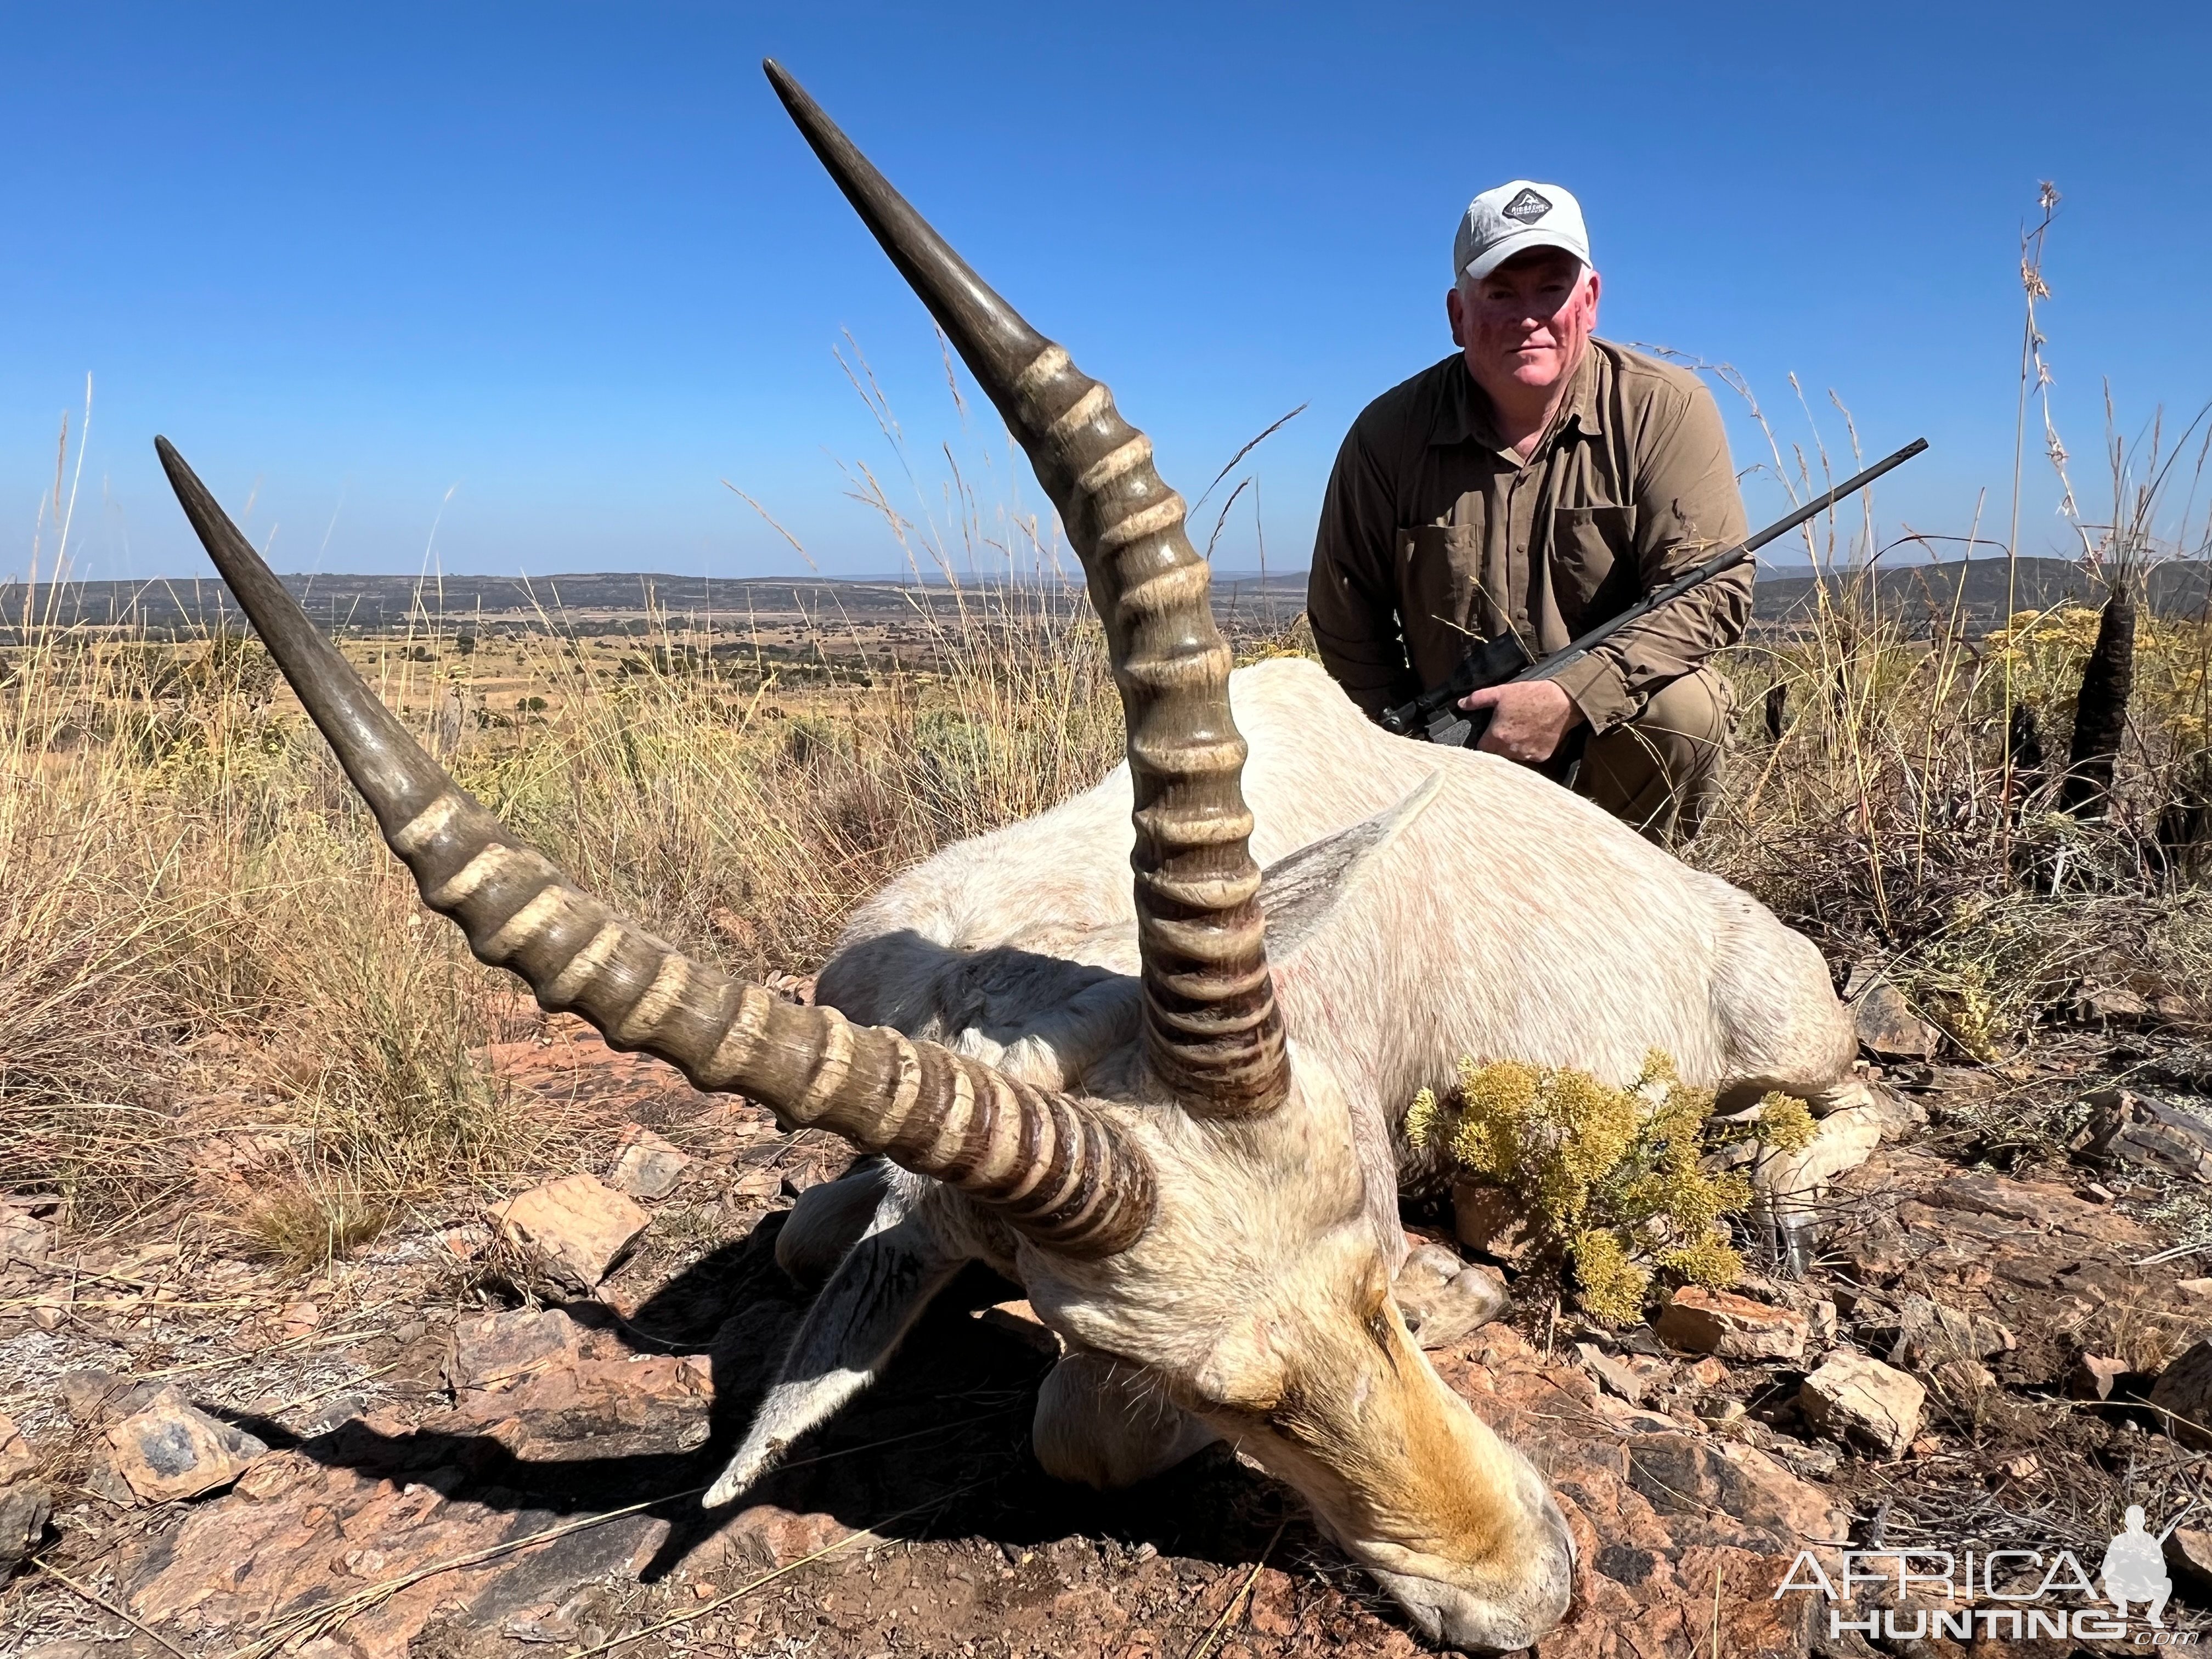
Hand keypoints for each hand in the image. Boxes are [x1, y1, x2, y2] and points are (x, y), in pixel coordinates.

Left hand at [1462, 679, 1577, 762]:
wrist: (1563, 701)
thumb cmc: (1532, 695)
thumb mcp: (1501, 692)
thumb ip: (1478, 699)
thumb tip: (1461, 704)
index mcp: (1497, 736)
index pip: (1481, 749)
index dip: (1483, 741)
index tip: (1486, 736)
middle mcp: (1510, 750)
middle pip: (1496, 755)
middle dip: (1497, 746)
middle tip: (1505, 731)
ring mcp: (1526, 754)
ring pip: (1512, 757)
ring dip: (1513, 749)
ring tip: (1520, 732)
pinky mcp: (1541, 756)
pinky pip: (1530, 757)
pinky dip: (1529, 749)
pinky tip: (1532, 736)